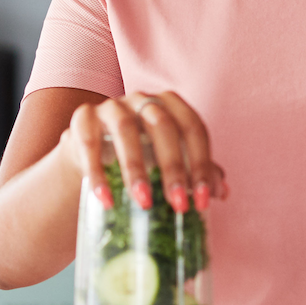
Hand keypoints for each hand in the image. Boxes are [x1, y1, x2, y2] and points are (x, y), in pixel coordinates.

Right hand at [60, 91, 226, 213]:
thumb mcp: (168, 162)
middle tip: (177, 205)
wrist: (92, 154)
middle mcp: (142, 99)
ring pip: (125, 129)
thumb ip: (196, 171)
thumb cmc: (141, 155)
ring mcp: (111, 105)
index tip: (202, 201)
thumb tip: (222, 192)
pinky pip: (88, 141)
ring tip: (144, 202)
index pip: (194, 129)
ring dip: (136, 168)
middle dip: (173, 167)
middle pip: (162, 125)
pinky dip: (96, 171)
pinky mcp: (83, 118)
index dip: (201, 165)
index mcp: (171, 105)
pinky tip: (105, 199)